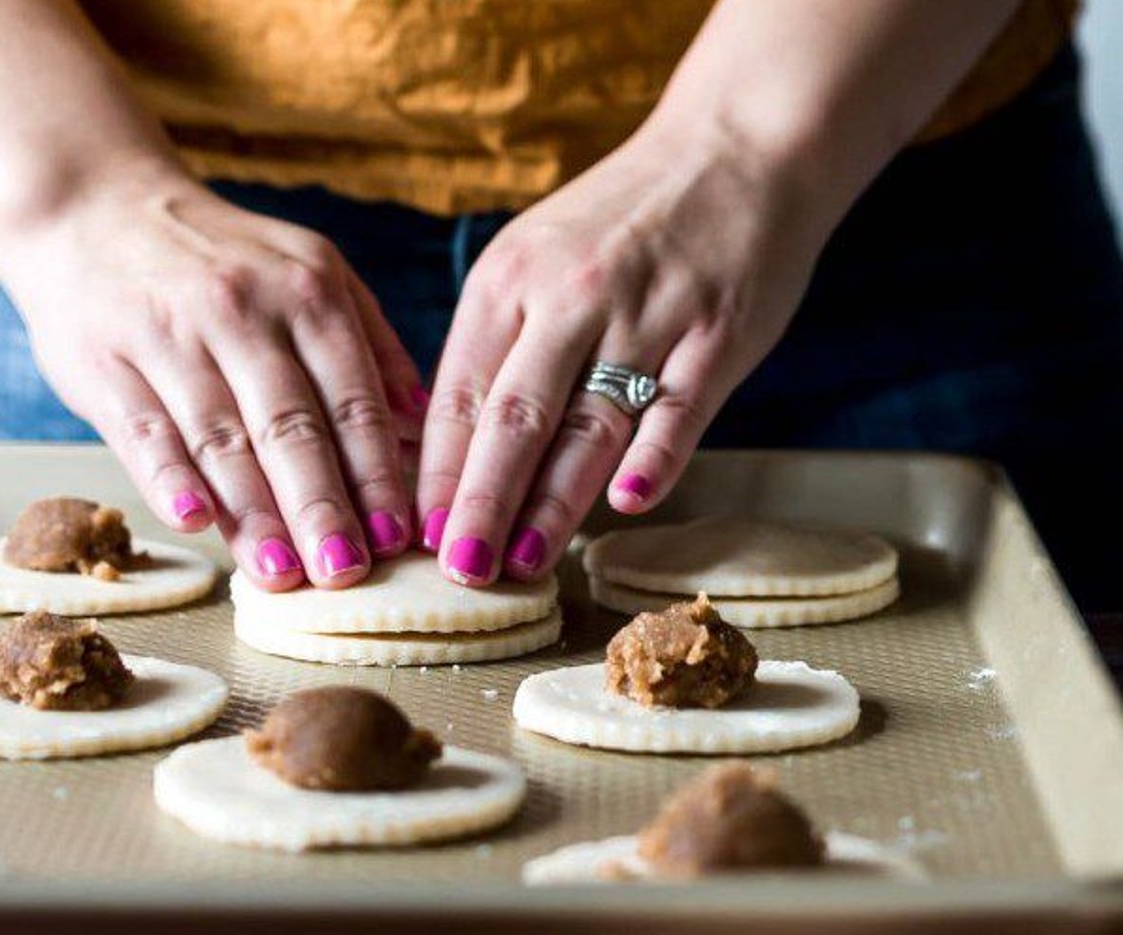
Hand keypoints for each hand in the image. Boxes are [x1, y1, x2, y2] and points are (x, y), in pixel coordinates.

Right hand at [0, 165, 424, 589]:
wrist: (91, 202)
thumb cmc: (218, 258)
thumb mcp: (308, 269)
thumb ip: (368, 342)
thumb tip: (423, 425)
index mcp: (307, 291)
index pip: (353, 399)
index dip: (377, 474)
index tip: (398, 539)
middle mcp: (242, 310)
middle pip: (292, 426)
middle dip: (324, 507)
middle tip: (347, 572)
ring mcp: (169, 335)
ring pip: (221, 437)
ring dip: (254, 512)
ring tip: (283, 574)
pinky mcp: (104, 362)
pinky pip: (143, 428)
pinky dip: (167, 477)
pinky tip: (193, 521)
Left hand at [416, 124, 830, 584]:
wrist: (736, 147)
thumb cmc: (621, 223)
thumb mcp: (534, 258)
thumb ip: (496, 344)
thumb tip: (448, 449)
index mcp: (509, 281)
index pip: (459, 394)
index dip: (435, 471)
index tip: (416, 534)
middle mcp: (570, 296)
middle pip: (513, 418)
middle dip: (478, 502)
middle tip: (459, 570)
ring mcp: (647, 315)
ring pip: (589, 425)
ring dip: (553, 503)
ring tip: (522, 562)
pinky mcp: (716, 333)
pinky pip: (679, 409)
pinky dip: (654, 459)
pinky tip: (627, 504)